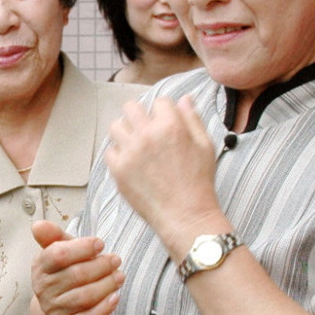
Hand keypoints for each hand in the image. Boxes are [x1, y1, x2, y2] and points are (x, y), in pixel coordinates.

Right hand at [30, 221, 122, 314]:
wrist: (62, 309)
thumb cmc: (66, 272)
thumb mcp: (60, 251)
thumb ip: (53, 236)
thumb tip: (38, 225)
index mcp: (40, 267)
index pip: (58, 255)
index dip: (82, 248)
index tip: (100, 244)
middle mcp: (43, 289)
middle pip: (75, 275)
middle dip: (100, 266)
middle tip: (116, 260)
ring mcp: (53, 310)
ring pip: (83, 297)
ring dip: (106, 285)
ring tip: (120, 276)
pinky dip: (103, 309)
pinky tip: (115, 297)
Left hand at [104, 97, 222, 256]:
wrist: (186, 215)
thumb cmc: (198, 182)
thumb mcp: (205, 145)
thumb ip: (192, 119)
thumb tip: (184, 99)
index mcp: (171, 125)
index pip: (159, 101)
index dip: (163, 111)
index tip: (164, 122)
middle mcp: (147, 134)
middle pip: (131, 107)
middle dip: (139, 114)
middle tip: (145, 128)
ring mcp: (130, 152)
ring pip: (116, 126)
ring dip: (125, 131)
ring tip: (135, 144)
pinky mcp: (118, 169)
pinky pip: (109, 151)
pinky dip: (118, 153)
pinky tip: (131, 162)